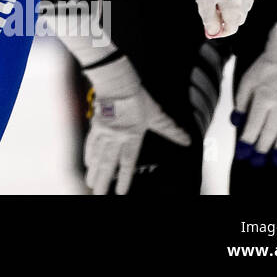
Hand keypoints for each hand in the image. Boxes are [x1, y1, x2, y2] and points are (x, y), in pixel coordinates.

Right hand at [84, 56, 190, 194]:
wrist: (117, 82)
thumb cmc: (138, 98)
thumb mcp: (157, 115)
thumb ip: (170, 130)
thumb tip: (187, 140)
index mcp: (131, 136)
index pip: (127, 162)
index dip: (124, 178)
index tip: (120, 192)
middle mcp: (116, 137)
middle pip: (108, 163)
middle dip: (103, 181)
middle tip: (97, 194)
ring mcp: (103, 131)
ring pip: (97, 155)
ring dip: (94, 171)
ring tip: (90, 183)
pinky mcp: (95, 124)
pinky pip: (91, 142)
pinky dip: (89, 154)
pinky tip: (88, 163)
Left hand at [191, 0, 260, 37]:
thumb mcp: (203, 1)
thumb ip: (209, 19)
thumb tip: (213, 32)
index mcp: (235, 9)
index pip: (231, 29)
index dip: (220, 31)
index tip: (210, 28)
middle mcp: (248, 1)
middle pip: (238, 18)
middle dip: (226, 19)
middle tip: (212, 10)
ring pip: (245, 5)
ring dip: (233, 6)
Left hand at [232, 24, 276, 165]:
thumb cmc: (263, 67)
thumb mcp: (246, 81)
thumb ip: (241, 102)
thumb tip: (236, 123)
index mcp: (262, 98)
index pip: (254, 124)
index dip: (248, 141)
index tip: (244, 155)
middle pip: (270, 131)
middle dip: (263, 148)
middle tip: (258, 163)